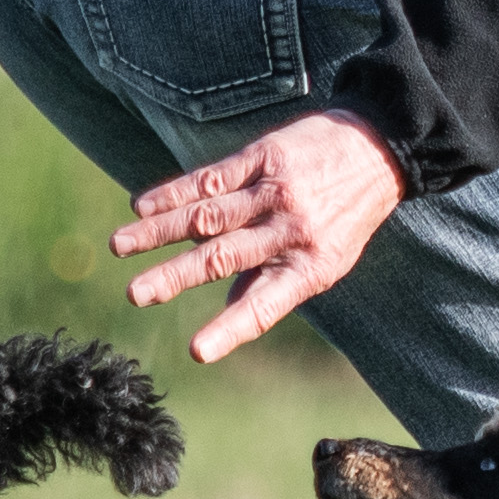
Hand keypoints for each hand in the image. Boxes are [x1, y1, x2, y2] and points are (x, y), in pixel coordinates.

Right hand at [112, 110, 404, 364]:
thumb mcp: (327, 259)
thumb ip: (273, 284)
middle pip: (224, 257)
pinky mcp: (263, 157)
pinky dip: (174, 192)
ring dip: (159, 232)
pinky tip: (143, 206)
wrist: (377, 147)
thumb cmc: (345, 215)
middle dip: (176, 277)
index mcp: (309, 266)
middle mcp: (290, 230)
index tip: (197, 351)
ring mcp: (274, 191)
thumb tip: (228, 317)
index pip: (265, 305)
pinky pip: (212, 178)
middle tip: (136, 294)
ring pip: (208, 215)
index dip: (230, 329)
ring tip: (120, 246)